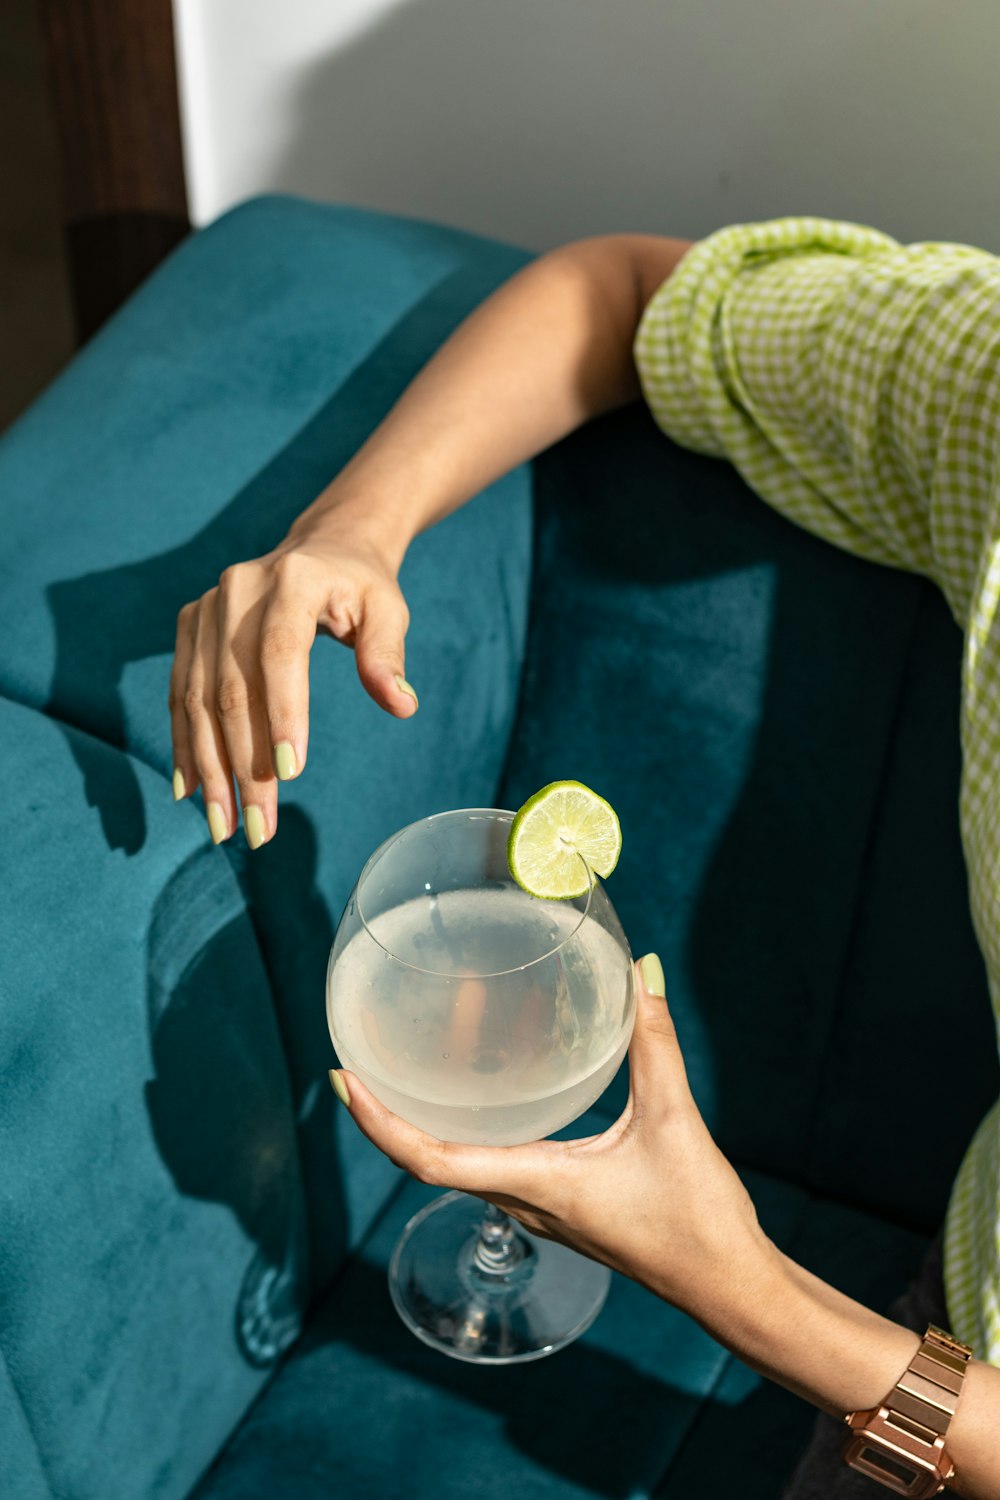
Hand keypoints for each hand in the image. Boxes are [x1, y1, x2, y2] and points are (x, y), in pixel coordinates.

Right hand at [169, 520, 417, 847]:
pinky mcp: (189, 627)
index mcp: (292, 580)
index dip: (282, 714)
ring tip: (223, 827)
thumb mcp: (388, 610)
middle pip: (234, 689)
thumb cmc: (361, 586)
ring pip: (200, 700)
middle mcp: (237, 590)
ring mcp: (206, 608)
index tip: (289, 774)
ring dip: (210, 769)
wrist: (321, 547)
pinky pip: (181, 693)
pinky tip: (191, 791)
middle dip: (244, 766)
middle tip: (257, 829)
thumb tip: (402, 705)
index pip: (280, 652)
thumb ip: (388, 655)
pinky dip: (184, 744)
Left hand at [331, 956, 776, 1321]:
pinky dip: (472, 1125)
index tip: (342, 1082)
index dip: (379, 1123)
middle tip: (366, 1052)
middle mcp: (523, 1201)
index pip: (429, 1160)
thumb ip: (653, 1042)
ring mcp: (541, 1208)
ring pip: (462, 1161)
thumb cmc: (697, 1219)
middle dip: (392, 1108)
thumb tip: (640, 969)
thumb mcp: (672, 1119)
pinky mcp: (562, 1204)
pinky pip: (494, 1163)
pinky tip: (488, 1091)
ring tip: (415, 1060)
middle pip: (432, 1156)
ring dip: (431, 1116)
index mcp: (534, 1184)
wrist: (729, 1287)